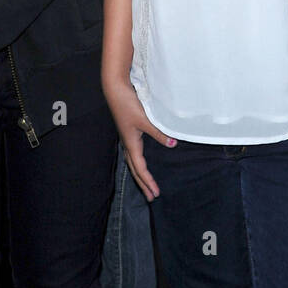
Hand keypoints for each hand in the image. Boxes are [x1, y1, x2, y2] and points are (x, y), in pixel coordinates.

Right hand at [104, 79, 174, 200]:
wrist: (115, 90)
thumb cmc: (128, 104)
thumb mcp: (146, 120)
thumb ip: (159, 132)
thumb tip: (172, 144)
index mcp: (131, 143)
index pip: (140, 168)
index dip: (148, 182)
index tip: (155, 194)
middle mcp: (128, 143)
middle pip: (135, 169)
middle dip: (143, 184)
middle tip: (151, 197)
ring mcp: (127, 138)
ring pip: (133, 162)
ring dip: (140, 175)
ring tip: (146, 184)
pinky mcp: (128, 131)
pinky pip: (133, 153)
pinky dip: (138, 163)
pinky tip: (141, 161)